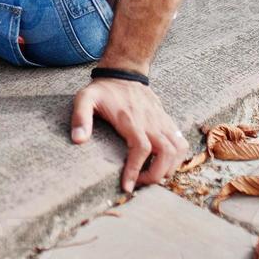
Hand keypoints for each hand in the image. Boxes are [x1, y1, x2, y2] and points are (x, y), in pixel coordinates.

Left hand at [70, 79, 187, 192]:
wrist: (124, 71)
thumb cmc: (104, 90)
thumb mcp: (85, 98)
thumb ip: (80, 117)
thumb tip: (78, 140)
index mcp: (131, 120)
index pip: (142, 149)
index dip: (136, 170)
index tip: (127, 186)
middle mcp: (150, 121)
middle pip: (166, 153)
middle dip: (156, 175)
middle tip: (139, 183)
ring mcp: (161, 121)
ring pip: (178, 149)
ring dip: (170, 168)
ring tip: (152, 175)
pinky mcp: (167, 121)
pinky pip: (180, 142)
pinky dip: (177, 158)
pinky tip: (163, 164)